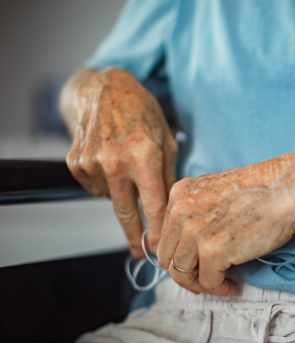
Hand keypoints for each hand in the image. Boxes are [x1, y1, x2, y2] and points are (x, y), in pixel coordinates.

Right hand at [63, 68, 177, 256]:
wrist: (106, 89)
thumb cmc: (143, 114)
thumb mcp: (167, 141)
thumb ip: (168, 177)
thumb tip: (170, 212)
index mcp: (144, 155)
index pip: (152, 205)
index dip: (156, 231)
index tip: (159, 248)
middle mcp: (116, 160)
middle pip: (126, 212)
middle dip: (135, 236)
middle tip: (141, 253)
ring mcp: (92, 161)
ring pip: (111, 198)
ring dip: (122, 195)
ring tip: (128, 170)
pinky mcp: (76, 162)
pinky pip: (95, 188)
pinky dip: (106, 184)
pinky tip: (111, 163)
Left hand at [156, 147, 294, 295]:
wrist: (288, 189)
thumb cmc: (263, 190)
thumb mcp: (216, 191)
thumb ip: (198, 211)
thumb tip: (192, 243)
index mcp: (180, 194)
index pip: (165, 236)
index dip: (178, 256)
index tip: (193, 265)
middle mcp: (181, 211)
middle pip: (168, 258)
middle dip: (186, 274)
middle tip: (205, 280)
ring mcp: (195, 232)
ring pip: (182, 274)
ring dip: (201, 284)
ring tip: (220, 284)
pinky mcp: (213, 251)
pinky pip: (208, 283)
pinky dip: (220, 289)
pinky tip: (233, 286)